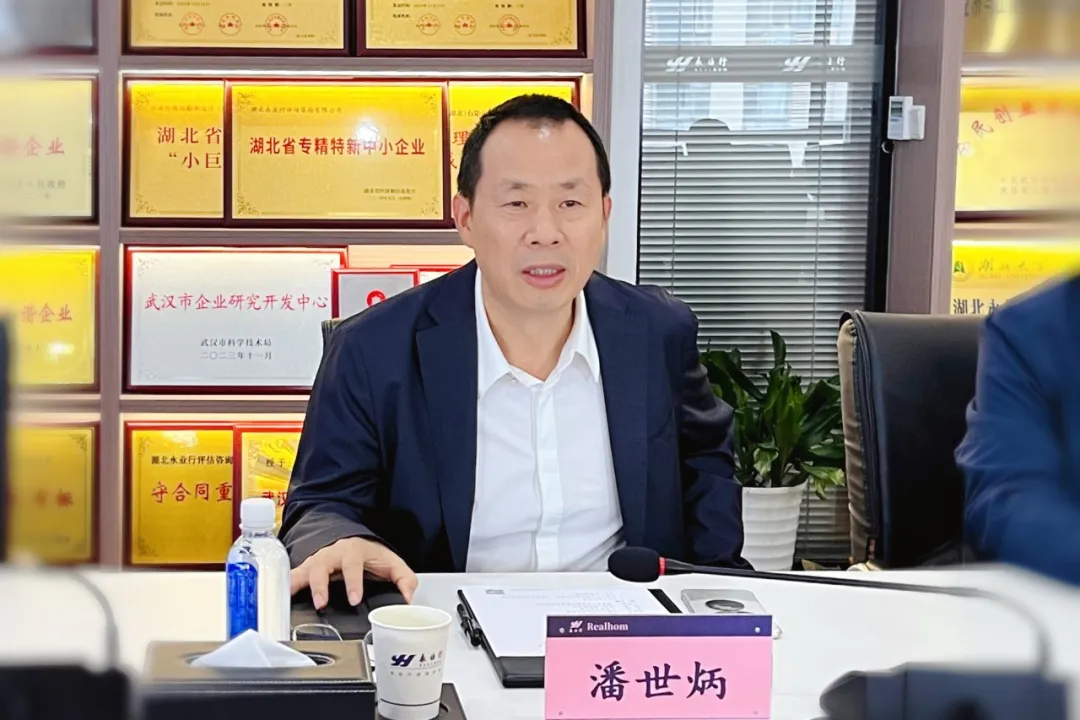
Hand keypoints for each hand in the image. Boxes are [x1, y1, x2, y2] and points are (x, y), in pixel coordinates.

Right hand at [290, 537, 417, 608]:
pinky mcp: (308, 569)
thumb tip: (408, 597)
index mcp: (354, 551)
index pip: (353, 565)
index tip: (355, 598)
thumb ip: (404, 578)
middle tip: (321, 602)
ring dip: (299, 584)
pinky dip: (287, 585)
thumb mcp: (391, 562)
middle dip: (321, 584)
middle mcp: (332, 554)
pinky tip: (280, 597)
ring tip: (293, 600)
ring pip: (305, 569)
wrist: (353, 542)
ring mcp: (318, 561)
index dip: (353, 582)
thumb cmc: (370, 555)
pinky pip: (294, 576)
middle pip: (322, 565)